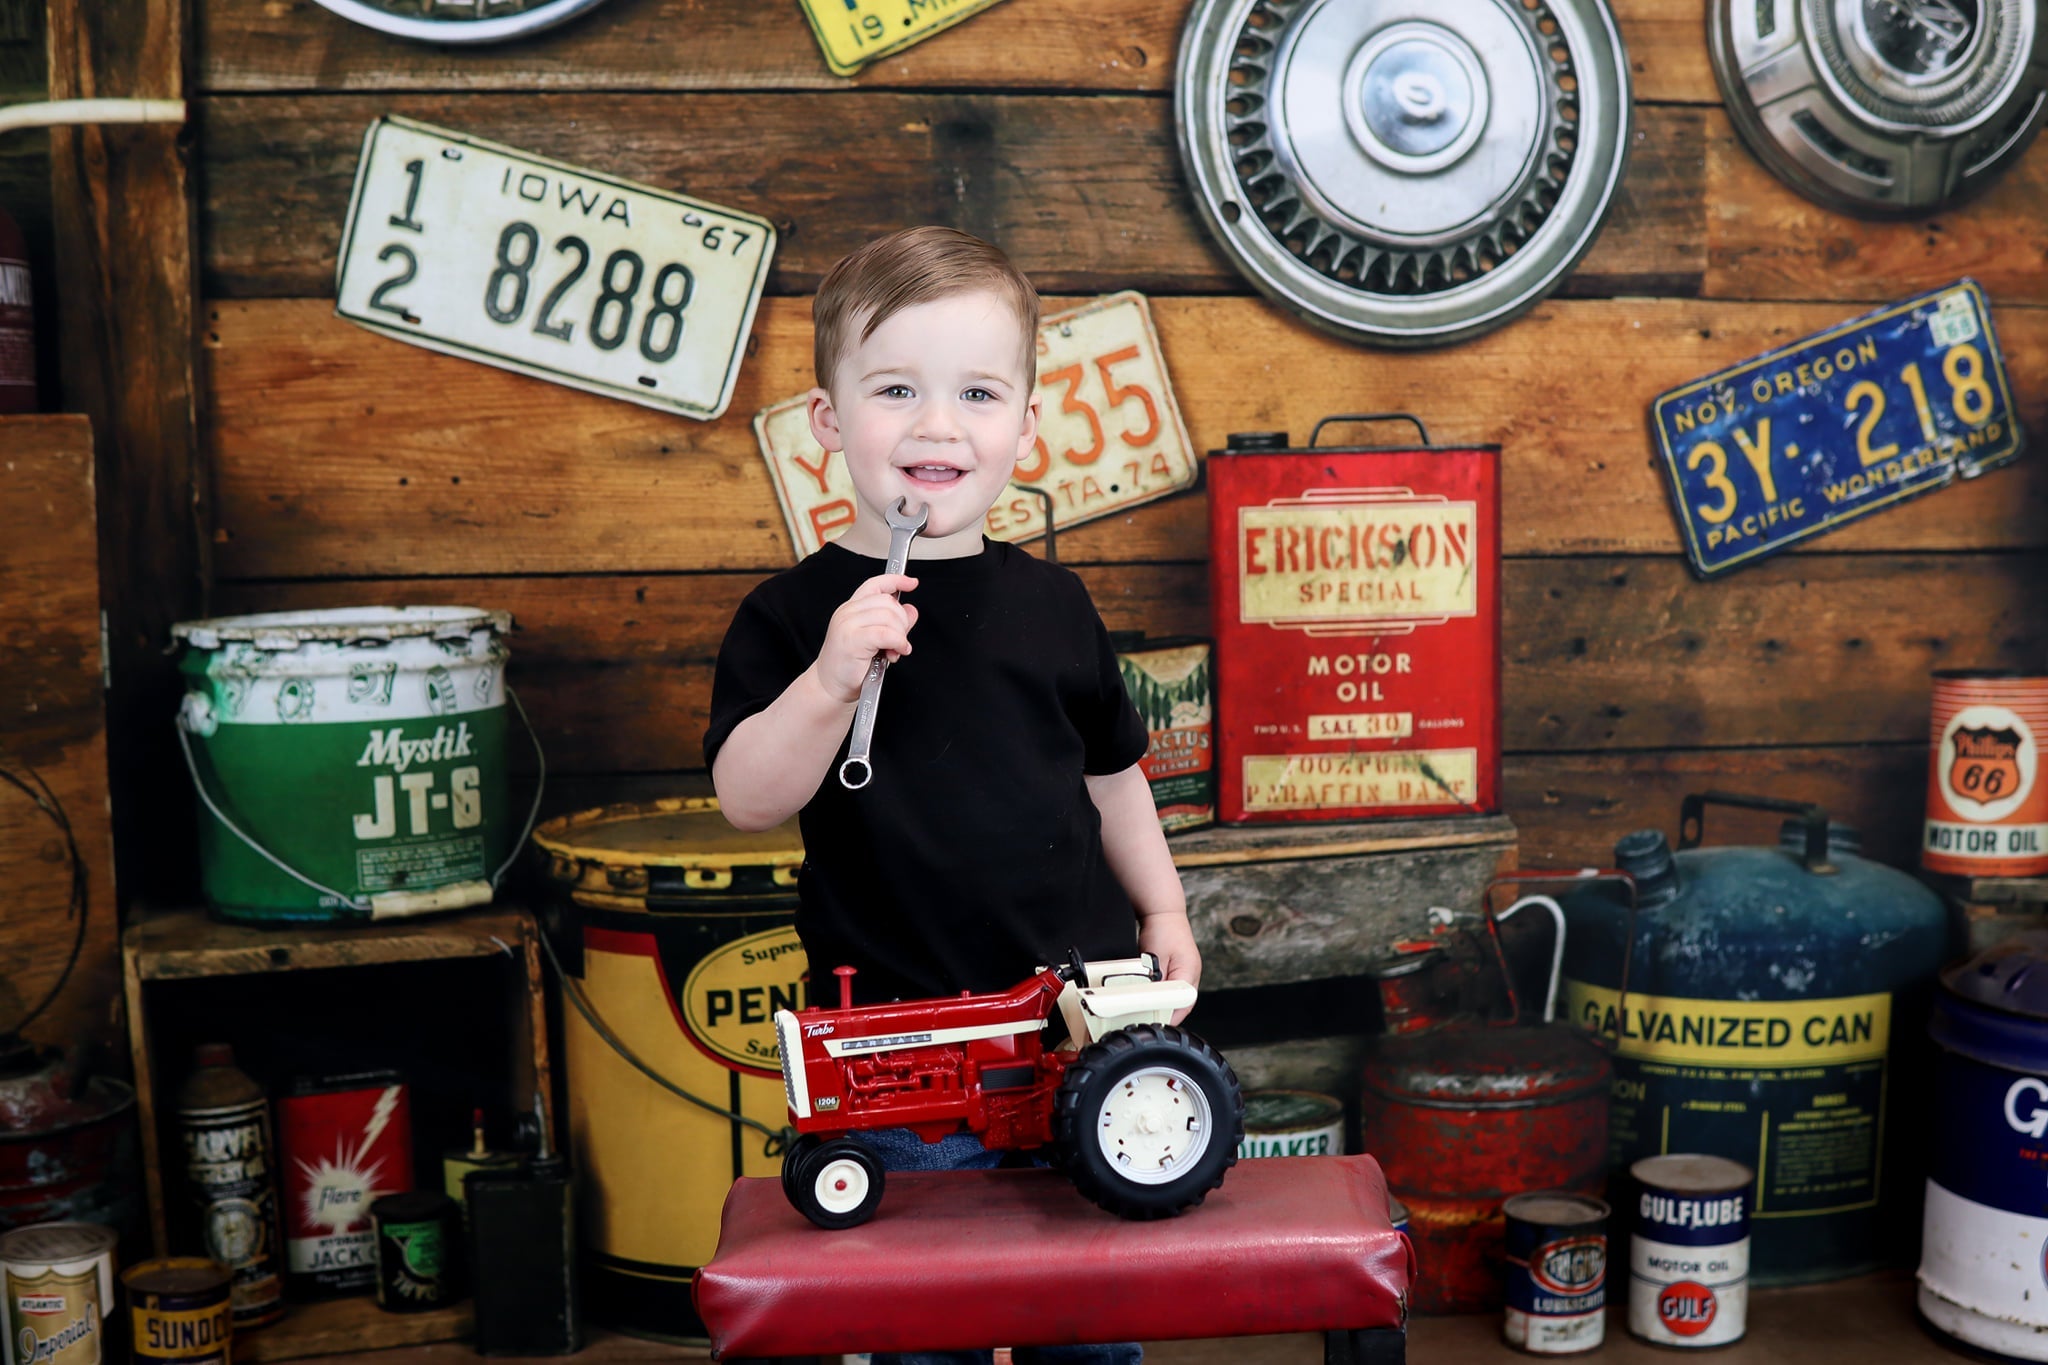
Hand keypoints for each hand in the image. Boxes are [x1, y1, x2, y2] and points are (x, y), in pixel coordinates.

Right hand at [816, 573, 918, 703]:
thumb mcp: (875, 640)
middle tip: (899, 641)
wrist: (831, 686)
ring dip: (900, 635)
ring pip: (889, 617)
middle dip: (902, 622)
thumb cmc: (850, 665)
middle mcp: (848, 612)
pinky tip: (896, 652)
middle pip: (888, 602)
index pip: (875, 584)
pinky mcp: (852, 639)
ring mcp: (848, 624)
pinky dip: (898, 643)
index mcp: (851, 608)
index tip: (911, 582)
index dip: (895, 580)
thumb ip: (894, 623)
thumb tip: (911, 610)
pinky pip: (886, 633)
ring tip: (895, 650)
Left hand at [1138, 911, 1201, 1025]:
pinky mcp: (1180, 970)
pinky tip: (1152, 997)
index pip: (1184, 1004)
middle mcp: (1192, 974)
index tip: (1155, 1022)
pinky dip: (1164, 995)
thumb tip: (1153, 1000)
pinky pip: (1173, 989)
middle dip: (1167, 1013)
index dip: (1170, 1016)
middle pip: (1183, 1004)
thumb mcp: (1155, 959)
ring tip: (1149, 1010)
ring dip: (1165, 1004)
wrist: (1163, 913)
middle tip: (1149, 1019)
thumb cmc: (1162, 930)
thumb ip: (1157, 981)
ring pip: (1179, 998)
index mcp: (1189, 973)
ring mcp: (1188, 972)